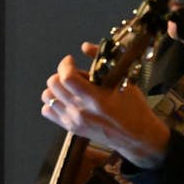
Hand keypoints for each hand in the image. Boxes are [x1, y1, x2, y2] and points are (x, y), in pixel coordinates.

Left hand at [41, 42, 170, 167]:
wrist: (136, 136)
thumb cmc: (133, 108)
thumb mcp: (123, 81)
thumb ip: (101, 62)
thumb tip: (85, 46)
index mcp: (95, 98)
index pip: (67, 77)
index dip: (65, 64)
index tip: (70, 60)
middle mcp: (80, 110)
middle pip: (53, 85)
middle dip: (60, 74)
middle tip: (73, 73)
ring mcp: (73, 120)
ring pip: (47, 97)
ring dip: (56, 88)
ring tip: (69, 87)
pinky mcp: (70, 128)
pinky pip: (48, 111)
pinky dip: (52, 103)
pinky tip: (66, 99)